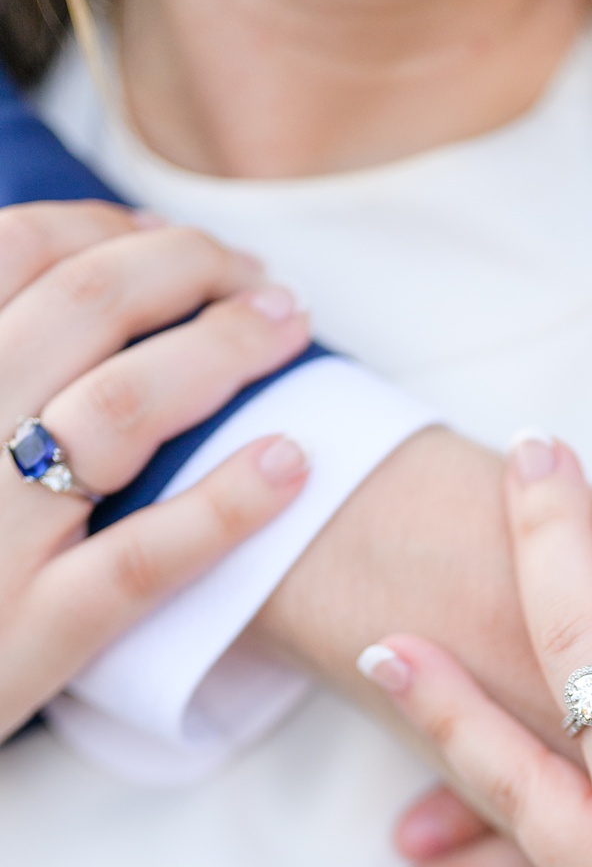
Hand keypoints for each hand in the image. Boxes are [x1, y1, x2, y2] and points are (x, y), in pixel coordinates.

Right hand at [0, 201, 312, 734]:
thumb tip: (69, 267)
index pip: (13, 249)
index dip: (112, 233)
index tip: (178, 245)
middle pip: (83, 307)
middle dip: (192, 272)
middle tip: (262, 282)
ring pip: (118, 409)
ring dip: (223, 353)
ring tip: (288, 332)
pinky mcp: (31, 633)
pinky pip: (140, 558)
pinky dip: (225, 505)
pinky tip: (290, 463)